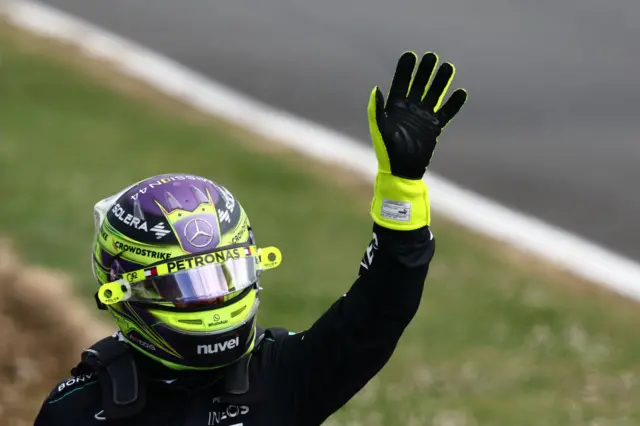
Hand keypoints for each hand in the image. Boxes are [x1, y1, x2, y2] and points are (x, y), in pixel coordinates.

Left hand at [368, 52, 466, 178]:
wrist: (403, 170)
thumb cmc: (388, 151)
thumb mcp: (380, 129)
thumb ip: (377, 110)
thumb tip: (377, 89)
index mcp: (395, 108)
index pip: (400, 83)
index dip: (405, 70)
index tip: (410, 55)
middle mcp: (409, 109)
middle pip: (419, 85)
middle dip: (424, 71)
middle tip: (431, 56)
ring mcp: (423, 117)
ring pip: (433, 94)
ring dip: (440, 82)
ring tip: (448, 66)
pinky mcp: (434, 127)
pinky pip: (446, 113)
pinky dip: (454, 104)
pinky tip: (461, 92)